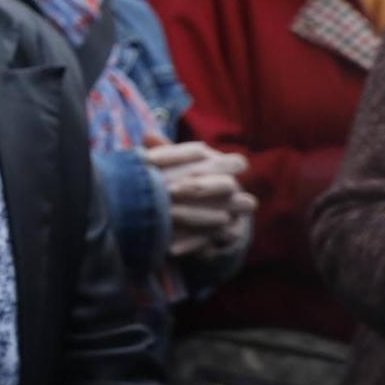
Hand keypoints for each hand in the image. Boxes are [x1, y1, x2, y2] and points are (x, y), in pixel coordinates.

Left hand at [143, 137, 253, 257]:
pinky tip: (170, 248)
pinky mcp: (231, 237)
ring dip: (194, 216)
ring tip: (168, 217)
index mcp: (216, 162)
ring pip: (223, 216)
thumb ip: (164, 152)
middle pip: (226, 183)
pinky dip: (192, 245)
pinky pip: (215, 243)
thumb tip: (148, 135)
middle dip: (198, 186)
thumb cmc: (185, 181)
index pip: (202, 153)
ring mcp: (235, 213)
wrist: (209, 215)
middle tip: (170, 190)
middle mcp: (231, 187)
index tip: (148, 160)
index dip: (177, 155)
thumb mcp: (175, 167)